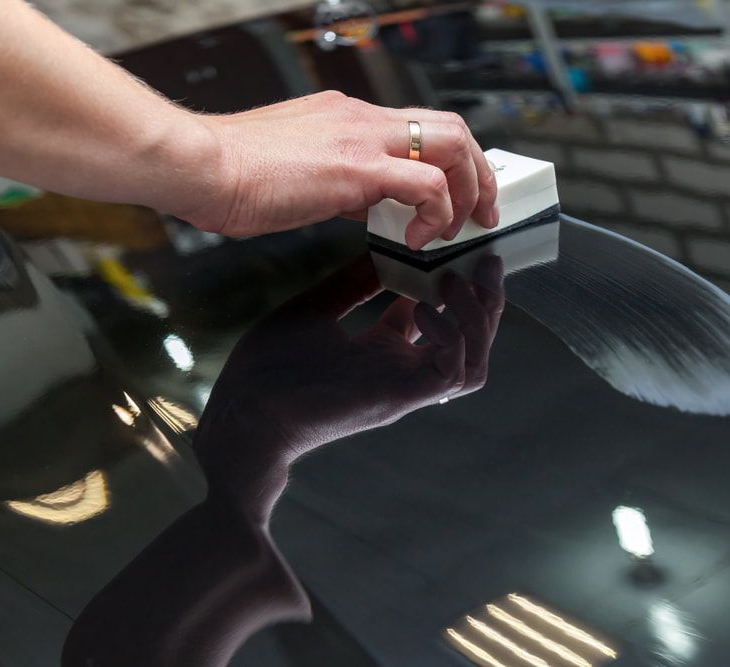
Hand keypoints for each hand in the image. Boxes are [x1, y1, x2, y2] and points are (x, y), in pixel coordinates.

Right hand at [179, 91, 498, 250]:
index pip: (418, 127)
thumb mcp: (297, 172)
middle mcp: (362, 119)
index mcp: (347, 118)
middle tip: (482, 210)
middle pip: (450, 127)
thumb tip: (359, 202)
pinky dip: (438, 213)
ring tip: (461, 227)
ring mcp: (363, 139)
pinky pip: (428, 184)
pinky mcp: (358, 169)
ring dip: (469, 190)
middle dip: (478, 171)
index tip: (456, 194)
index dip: (448, 161)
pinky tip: (420, 238)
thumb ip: (336, 182)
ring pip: (452, 144)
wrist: (201, 166)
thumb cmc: (232, 172)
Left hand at [193, 253, 503, 515]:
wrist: (244, 413)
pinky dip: (451, 338)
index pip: (440, 319)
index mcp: (383, 351)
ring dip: (476, 320)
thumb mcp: (318, 309)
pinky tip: (423, 306)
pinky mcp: (398, 398)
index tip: (460, 250)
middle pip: (470, 341)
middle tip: (485, 259)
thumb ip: (356, 283)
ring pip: (473, 362)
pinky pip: (451, 373)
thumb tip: (385, 247)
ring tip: (456, 280)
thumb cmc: (270, 368)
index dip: (458, 287)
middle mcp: (401, 370)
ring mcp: (403, 386)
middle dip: (485, 301)